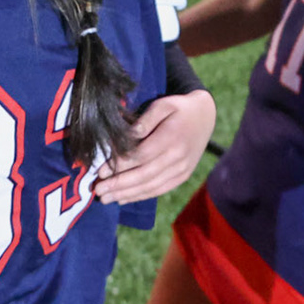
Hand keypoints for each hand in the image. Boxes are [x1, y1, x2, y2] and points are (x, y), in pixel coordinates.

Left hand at [93, 90, 215, 203]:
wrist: (205, 116)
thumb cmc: (179, 108)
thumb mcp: (163, 104)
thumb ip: (145, 121)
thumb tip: (126, 137)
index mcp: (171, 137)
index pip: (141, 156)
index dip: (120, 165)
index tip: (100, 171)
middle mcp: (178, 157)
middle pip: (144, 175)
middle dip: (119, 184)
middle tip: (98, 190)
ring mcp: (182, 169)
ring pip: (151, 186)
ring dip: (126, 194)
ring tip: (106, 198)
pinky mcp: (182, 176)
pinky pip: (159, 190)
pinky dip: (140, 196)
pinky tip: (124, 199)